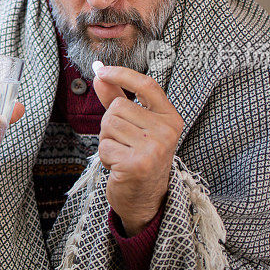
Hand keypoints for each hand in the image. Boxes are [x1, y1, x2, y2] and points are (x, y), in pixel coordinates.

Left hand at [92, 65, 183, 235]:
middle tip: (123, 143)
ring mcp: (153, 148)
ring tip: (121, 154)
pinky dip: (104, 156)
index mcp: (170, 118)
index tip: (101, 71)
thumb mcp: (134, 126)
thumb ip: (117, 98)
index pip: (146, 85)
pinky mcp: (137, 164)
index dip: (121, 74)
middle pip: (118, 107)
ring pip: (109, 125)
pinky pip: (104, 146)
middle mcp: (166, 131)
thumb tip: (99, 74)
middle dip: (110, 124)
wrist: (145, 199)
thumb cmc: (138, 157)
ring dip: (107, 141)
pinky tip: (118, 166)